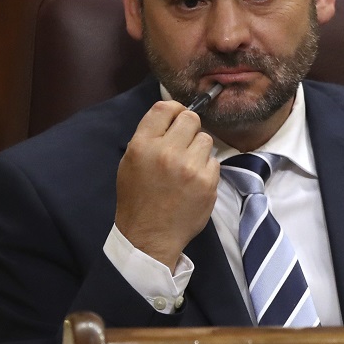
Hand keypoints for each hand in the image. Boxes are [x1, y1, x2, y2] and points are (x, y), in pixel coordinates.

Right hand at [115, 101, 218, 270]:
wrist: (150, 235)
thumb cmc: (138, 199)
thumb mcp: (130, 163)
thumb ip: (149, 138)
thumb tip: (170, 118)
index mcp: (142, 145)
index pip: (164, 107)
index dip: (174, 109)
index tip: (177, 117)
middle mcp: (166, 152)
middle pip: (191, 119)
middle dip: (189, 128)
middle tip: (183, 143)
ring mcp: (190, 167)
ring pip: (206, 139)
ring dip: (199, 149)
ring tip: (187, 166)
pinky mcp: (208, 181)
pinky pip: (214, 161)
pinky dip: (206, 169)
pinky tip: (194, 182)